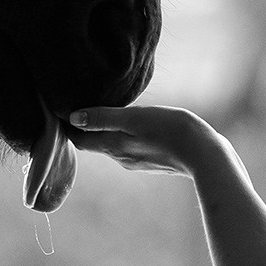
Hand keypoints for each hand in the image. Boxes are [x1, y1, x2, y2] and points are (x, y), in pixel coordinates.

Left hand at [66, 104, 219, 177]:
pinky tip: (129, 123)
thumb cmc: (172, 131)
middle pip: (94, 142)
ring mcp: (137, 161)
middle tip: (75, 105)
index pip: (80, 140)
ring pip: (111, 144)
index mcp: (114, 147)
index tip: (59, 110)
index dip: (67, 127)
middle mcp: (121, 157)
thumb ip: (104, 118)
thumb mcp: (136, 118)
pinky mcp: (152, 160)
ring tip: (100, 109)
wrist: (207, 156)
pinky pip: (128, 145)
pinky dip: (121, 134)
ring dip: (103, 129)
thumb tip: (72, 118)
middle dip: (83, 127)